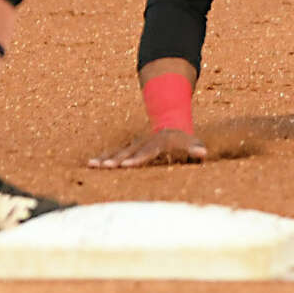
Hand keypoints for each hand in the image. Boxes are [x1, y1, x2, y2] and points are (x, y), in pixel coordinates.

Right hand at [87, 128, 206, 168]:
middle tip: (106, 167)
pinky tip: (90, 164)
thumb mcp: (193, 143)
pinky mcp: (128, 147)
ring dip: (106, 158)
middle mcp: (144, 141)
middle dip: (117, 160)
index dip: (138, 158)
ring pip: (119, 151)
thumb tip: (203, 153)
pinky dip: (103, 157)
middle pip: (130, 151)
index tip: (128, 166)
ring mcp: (135, 144)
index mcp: (159, 142)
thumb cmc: (183, 141)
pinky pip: (114, 152)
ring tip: (92, 165)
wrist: (171, 125)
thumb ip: (196, 149)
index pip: (148, 151)